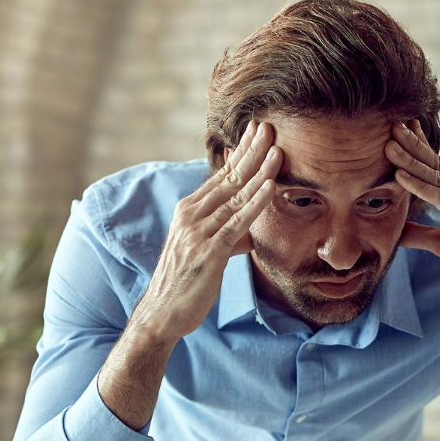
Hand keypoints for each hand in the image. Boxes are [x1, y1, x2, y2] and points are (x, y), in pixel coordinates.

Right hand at [131, 121, 283, 343]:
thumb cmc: (186, 283)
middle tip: (269, 127)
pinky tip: (270, 187)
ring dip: (259, 172)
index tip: (258, 132)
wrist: (162, 313)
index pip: (221, 176)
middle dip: (251, 151)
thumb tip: (248, 231)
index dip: (241, 153)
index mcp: (189, 211)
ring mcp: (197, 232)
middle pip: (228, 178)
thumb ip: (226, 236)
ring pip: (235, 196)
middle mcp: (190, 215)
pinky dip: (255, 203)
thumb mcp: (207, 252)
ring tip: (277, 150)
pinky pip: (236, 223)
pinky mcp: (207, 252)